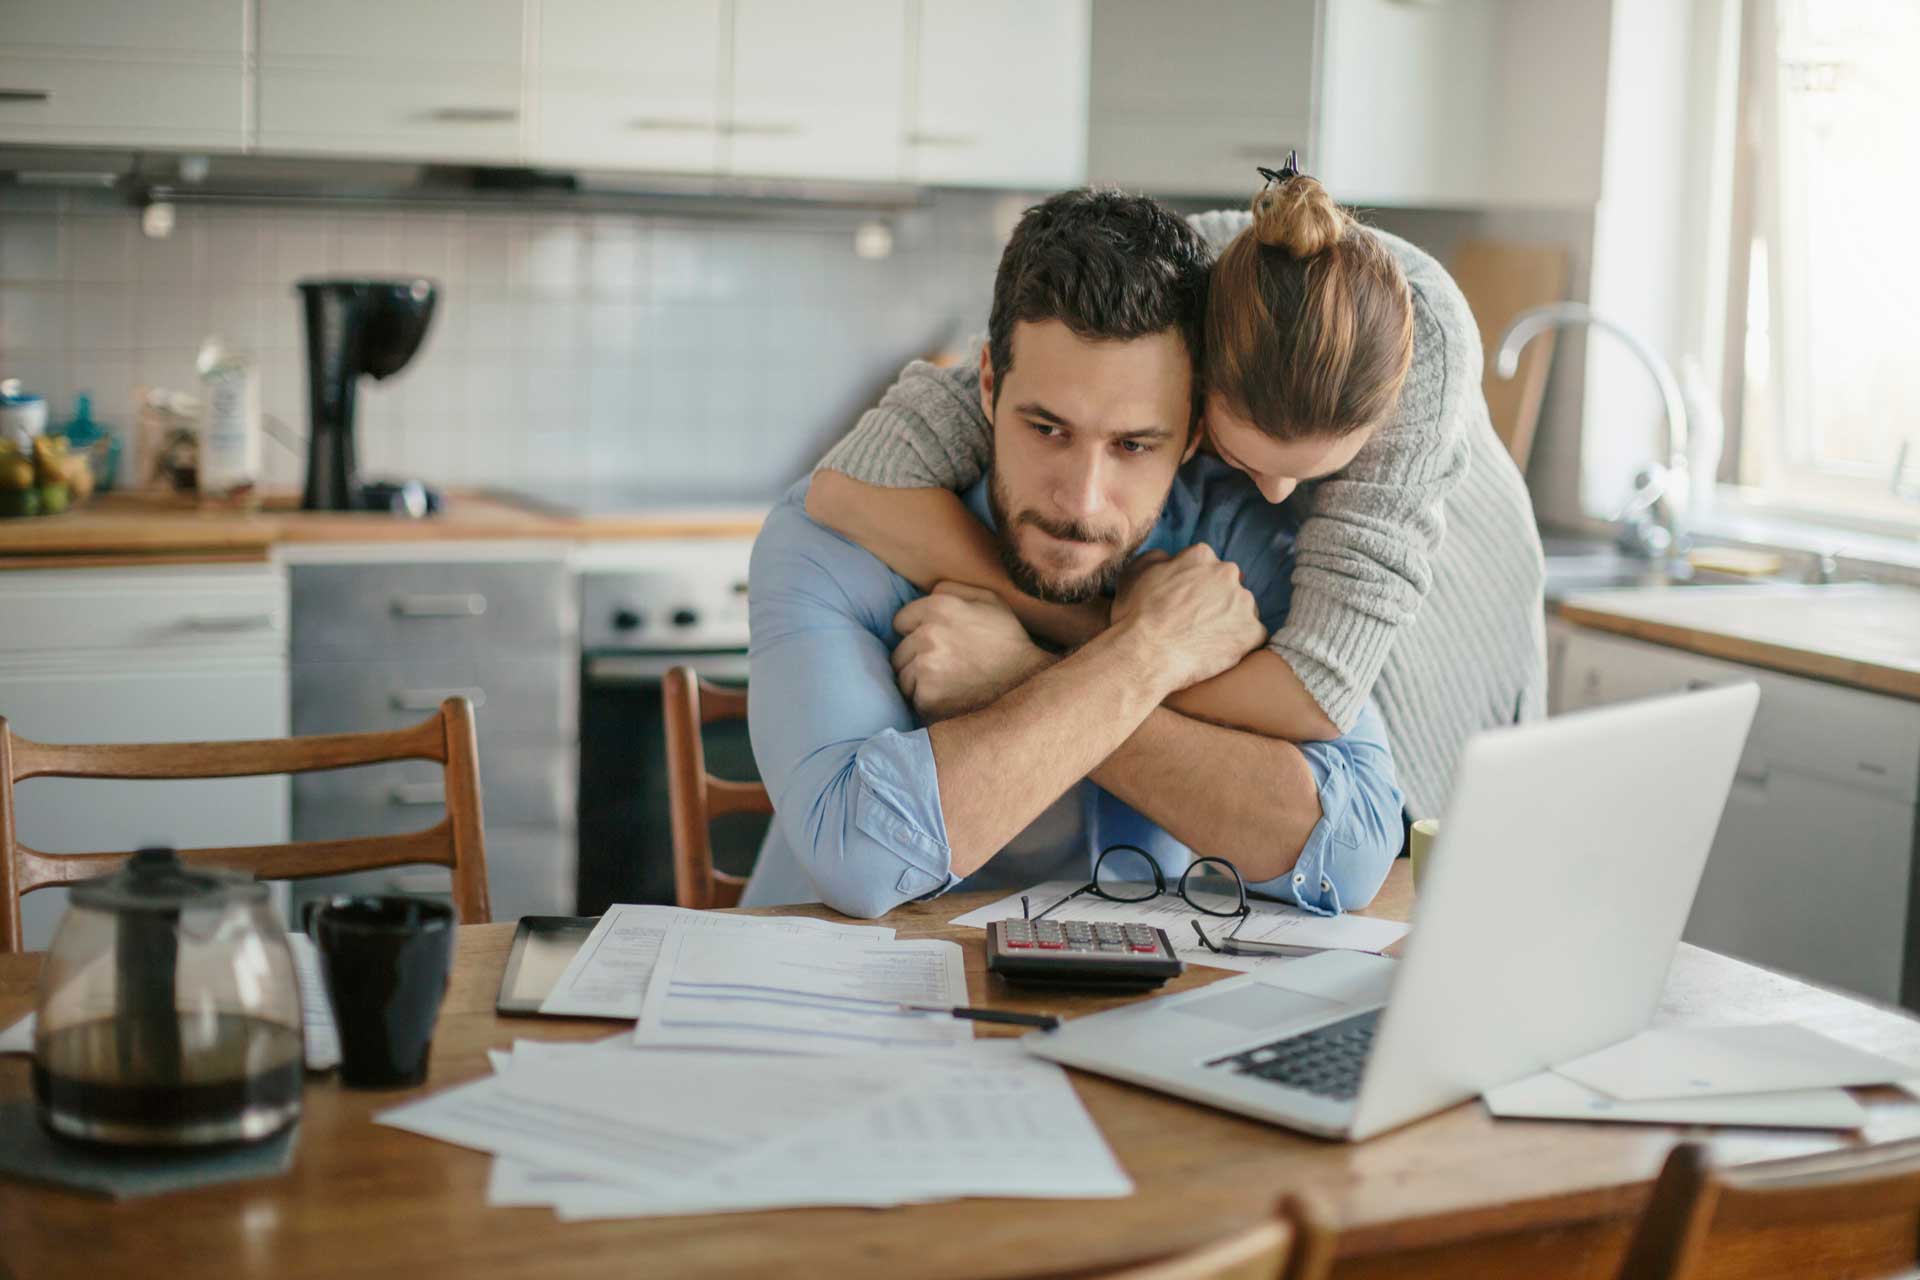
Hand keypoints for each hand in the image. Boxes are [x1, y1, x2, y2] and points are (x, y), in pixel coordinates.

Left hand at [892, 583, 1053, 721]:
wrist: (1026, 684)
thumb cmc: (1009, 642)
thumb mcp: (991, 601)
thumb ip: (954, 589)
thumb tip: (927, 592)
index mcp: (939, 607)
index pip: (901, 621)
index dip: (916, 632)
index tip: (934, 642)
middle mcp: (927, 635)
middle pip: (900, 651)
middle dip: (916, 658)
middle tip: (945, 666)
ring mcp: (925, 667)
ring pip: (903, 676)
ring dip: (918, 681)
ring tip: (948, 683)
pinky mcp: (927, 696)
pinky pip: (914, 698)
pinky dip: (927, 702)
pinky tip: (950, 698)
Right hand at [1112, 544, 1265, 691]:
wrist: (1146, 655)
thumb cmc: (1135, 615)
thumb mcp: (1134, 573)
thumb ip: (1158, 557)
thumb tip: (1171, 558)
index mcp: (1201, 555)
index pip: (1204, 564)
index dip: (1192, 584)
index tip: (1182, 601)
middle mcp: (1227, 573)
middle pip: (1227, 584)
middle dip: (1215, 599)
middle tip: (1194, 621)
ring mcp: (1244, 603)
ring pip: (1242, 609)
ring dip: (1229, 620)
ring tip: (1205, 639)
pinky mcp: (1252, 632)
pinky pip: (1253, 636)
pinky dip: (1240, 643)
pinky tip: (1218, 652)